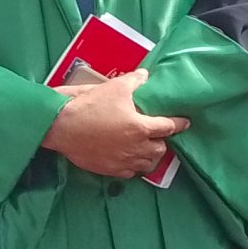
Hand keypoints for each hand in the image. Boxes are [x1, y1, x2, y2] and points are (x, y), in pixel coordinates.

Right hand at [43, 66, 187, 176]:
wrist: (62, 127)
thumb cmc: (90, 106)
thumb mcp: (115, 88)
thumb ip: (134, 81)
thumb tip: (145, 76)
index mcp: (141, 127)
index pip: (168, 127)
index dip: (179, 124)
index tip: (185, 122)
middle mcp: (136, 147)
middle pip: (160, 149)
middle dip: (162, 142)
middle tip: (157, 134)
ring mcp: (123, 161)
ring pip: (147, 164)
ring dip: (150, 156)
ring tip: (146, 147)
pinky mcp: (110, 170)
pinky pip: (130, 172)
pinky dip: (134, 166)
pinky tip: (130, 158)